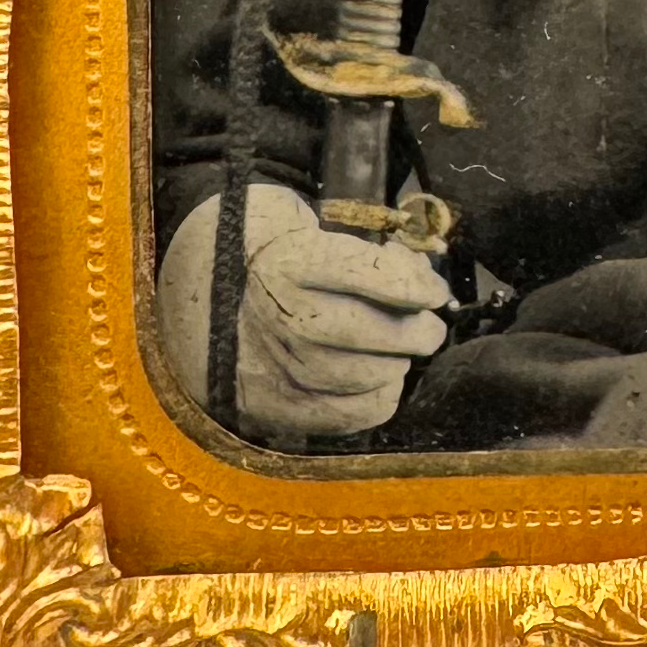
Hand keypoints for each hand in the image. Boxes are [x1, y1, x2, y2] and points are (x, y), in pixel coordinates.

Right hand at [157, 184, 449, 436]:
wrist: (212, 302)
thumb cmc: (282, 260)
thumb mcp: (314, 231)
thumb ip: (372, 255)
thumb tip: (424, 285)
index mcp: (284, 261)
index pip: (362, 274)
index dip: (409, 284)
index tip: (435, 292)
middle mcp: (274, 317)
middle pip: (366, 331)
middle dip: (415, 331)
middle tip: (431, 328)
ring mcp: (271, 367)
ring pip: (363, 376)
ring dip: (398, 364)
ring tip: (399, 350)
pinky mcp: (274, 408)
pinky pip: (350, 415)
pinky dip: (378, 397)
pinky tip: (379, 376)